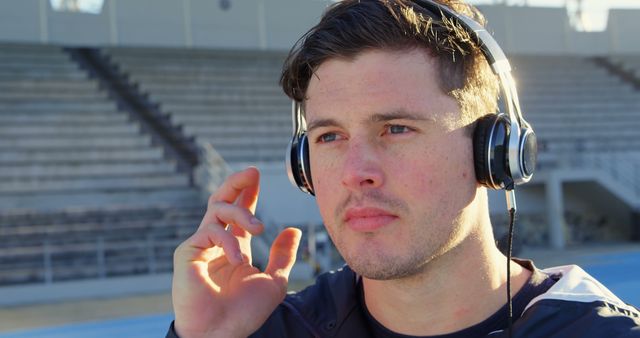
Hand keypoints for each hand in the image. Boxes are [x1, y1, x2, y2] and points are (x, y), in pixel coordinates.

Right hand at [172, 167, 301, 337]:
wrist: (222, 334)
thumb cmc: (244, 313)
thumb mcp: (273, 281)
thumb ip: (282, 255)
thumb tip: (292, 230)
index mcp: (235, 246)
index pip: (239, 212)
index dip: (248, 192)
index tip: (257, 175)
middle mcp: (216, 242)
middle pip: (221, 200)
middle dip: (236, 183)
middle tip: (252, 173)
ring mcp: (200, 246)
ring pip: (216, 210)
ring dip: (240, 212)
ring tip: (258, 227)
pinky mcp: (187, 253)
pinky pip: (209, 232)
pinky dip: (228, 242)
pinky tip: (239, 258)